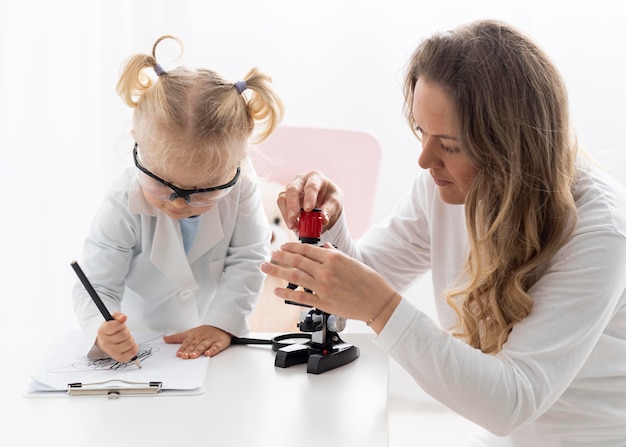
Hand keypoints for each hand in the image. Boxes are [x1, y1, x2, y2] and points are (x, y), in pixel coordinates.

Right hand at [95, 312, 138, 362]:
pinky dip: (134, 347)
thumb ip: (118, 315)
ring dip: (130, 339)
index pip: (114, 326)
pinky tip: (129, 345)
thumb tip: (123, 317)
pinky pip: (133, 351)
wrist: (106, 343)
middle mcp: (105, 343)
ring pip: (129, 343)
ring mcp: (112, 352)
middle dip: (126, 331)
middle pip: (124, 334)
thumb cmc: (111, 331)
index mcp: (102, 331)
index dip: (120, 324)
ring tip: (125, 338)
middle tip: (123, 332)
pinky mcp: (119, 358)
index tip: (120, 324)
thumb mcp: (113, 320)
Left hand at [163, 325, 231, 358]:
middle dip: (189, 350)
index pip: (187, 343)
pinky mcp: (219, 343)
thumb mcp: (189, 332)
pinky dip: (212, 350)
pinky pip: (215, 347)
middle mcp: (201, 338)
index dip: (182, 348)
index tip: (178, 354)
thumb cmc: (204, 331)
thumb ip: (176, 337)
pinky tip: (208, 353)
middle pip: (194, 345)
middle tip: (185, 356)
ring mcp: (210, 340)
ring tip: (193, 355)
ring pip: (203, 346)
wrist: (220, 326)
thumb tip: (164, 338)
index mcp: (193, 336)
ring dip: (198, 350)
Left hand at [261, 242, 400, 332]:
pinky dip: (286, 293)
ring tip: (266, 268)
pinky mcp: (323, 303)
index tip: (283, 246)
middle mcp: (326, 271)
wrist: (377, 301)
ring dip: (277, 271)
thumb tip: (323, 248)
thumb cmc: (368, 281)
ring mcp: (323, 287)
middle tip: (270, 254)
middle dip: (280, 256)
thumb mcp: (352, 261)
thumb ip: (334, 254)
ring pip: (295, 276)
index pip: (306, 249)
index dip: (291, 247)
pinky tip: (277, 290)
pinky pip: (300, 297)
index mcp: (333, 258)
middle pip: (297, 261)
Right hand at [277, 170, 342, 232]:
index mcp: (316, 177)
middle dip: (292, 204)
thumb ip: (329, 210)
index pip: (311, 185)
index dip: (309, 197)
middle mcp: (302, 180)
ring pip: (283, 196)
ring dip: (287, 213)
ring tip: (294, 226)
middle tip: (295, 217)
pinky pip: (281, 205)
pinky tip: (293, 225)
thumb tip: (323, 219)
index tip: (308, 209)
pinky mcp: (286, 197)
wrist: (325, 201)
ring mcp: (292, 188)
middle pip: (293, 188)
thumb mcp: (335, 203)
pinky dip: (285, 216)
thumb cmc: (329, 198)